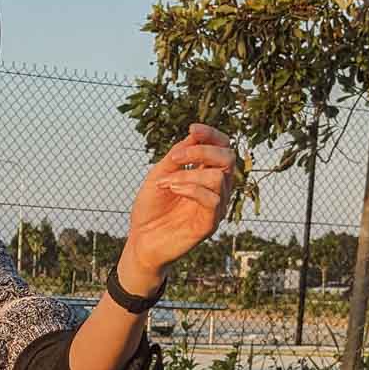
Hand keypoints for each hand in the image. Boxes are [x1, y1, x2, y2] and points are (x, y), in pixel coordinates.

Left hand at [124, 125, 234, 280]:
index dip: (212, 135)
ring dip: (189, 174)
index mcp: (207, 174)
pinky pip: (212, 200)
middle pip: (228, 158)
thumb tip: (194, 134)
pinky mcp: (210, 224)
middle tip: (177, 157)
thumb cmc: (150, 209)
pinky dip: (191, 189)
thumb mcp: (159, 175)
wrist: (140, 241)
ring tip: (167, 182)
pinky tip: (172, 189)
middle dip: (203, 151)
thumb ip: (177, 156)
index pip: (222, 148)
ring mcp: (216, 207)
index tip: (192, 129)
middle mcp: (217, 189)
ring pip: (219, 178)